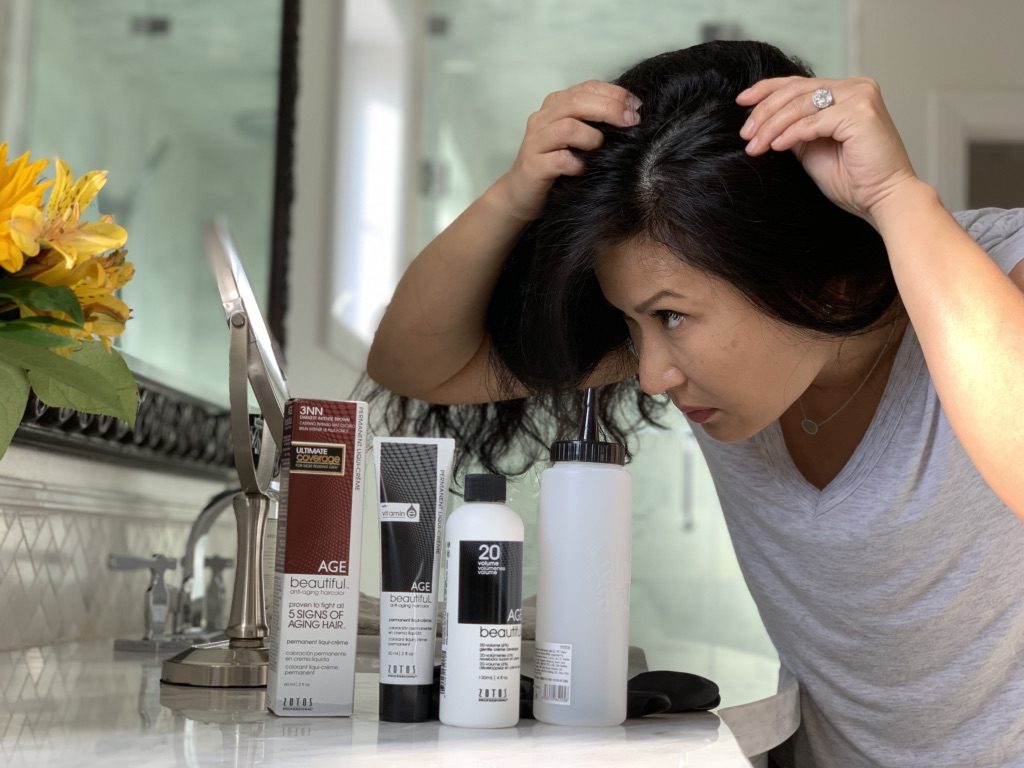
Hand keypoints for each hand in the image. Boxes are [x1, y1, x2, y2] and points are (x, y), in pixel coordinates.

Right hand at [497, 81, 641, 221]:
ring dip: (592, 137)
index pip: (587, 88)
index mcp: (555, 105)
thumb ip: (595, 121)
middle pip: (578, 102)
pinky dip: (578, 164)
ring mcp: (535, 142)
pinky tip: (584, 169)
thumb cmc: (556, 165)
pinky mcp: (533, 166)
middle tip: (631, 121)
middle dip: (610, 109)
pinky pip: (560, 160)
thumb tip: (631, 113)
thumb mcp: (577, 137)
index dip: (614, 93)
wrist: (521, 194)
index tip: (635, 106)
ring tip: (601, 147)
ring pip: (568, 127)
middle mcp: (543, 118)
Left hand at [735, 76, 917, 224]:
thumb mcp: (813, 148)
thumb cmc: (854, 179)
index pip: (800, 83)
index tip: (741, 101)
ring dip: (772, 126)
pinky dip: (790, 134)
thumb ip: (795, 129)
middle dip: (764, 112)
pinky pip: (812, 121)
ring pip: (800, 104)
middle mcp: (856, 87)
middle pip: (796, 90)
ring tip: (754, 145)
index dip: (767, 89)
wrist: (884, 198)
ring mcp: (860, 96)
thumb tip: (764, 120)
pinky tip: (775, 146)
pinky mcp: (859, 113)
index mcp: (848, 91)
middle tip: (745, 133)